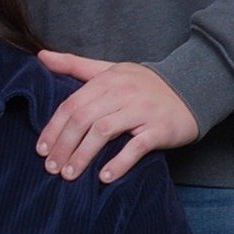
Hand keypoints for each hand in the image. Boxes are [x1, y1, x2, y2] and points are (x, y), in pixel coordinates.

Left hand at [35, 53, 197, 182]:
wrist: (192, 89)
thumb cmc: (144, 84)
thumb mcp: (110, 69)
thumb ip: (75, 65)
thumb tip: (41, 56)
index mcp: (106, 80)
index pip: (71, 105)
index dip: (53, 128)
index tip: (41, 150)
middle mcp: (122, 93)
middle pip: (83, 119)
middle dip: (63, 145)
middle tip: (51, 168)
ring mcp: (141, 110)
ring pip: (103, 131)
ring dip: (83, 155)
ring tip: (69, 174)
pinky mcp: (159, 128)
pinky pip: (136, 146)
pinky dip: (118, 162)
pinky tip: (104, 176)